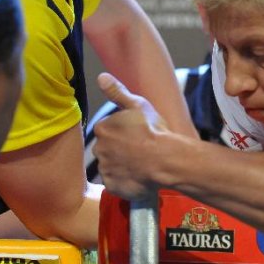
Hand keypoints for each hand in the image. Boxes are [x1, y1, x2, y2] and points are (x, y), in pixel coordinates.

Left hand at [93, 73, 168, 200]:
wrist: (165, 160)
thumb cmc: (153, 130)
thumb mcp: (138, 105)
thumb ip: (117, 92)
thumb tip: (101, 76)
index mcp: (102, 128)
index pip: (107, 131)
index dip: (122, 133)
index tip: (136, 136)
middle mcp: (98, 149)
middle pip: (107, 149)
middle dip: (119, 150)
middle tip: (139, 151)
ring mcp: (104, 169)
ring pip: (111, 166)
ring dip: (121, 166)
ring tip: (140, 165)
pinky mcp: (112, 186)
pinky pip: (115, 183)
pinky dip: (124, 181)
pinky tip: (138, 176)